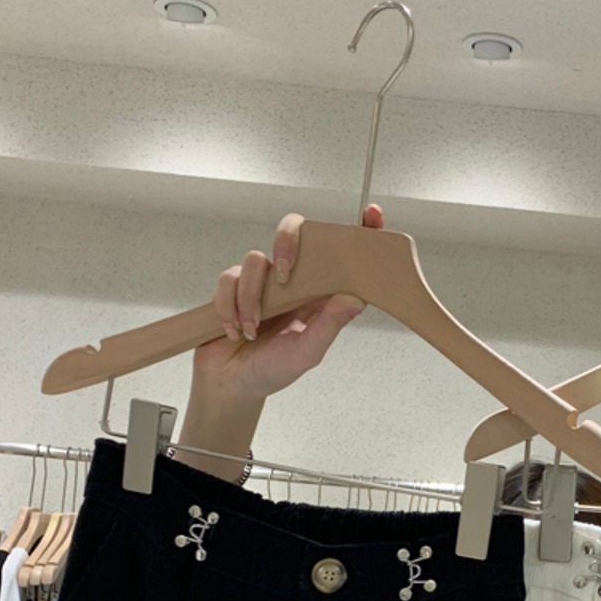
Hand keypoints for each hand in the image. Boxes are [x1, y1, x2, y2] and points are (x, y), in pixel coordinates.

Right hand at [179, 206, 381, 479]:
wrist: (232, 385)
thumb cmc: (273, 371)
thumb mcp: (307, 353)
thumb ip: (329, 325)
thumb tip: (355, 298)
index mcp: (319, 295)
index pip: (341, 257)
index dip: (357, 233)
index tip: (370, 215)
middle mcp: (294, 283)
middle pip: (294, 234)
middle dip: (288, 242)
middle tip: (285, 274)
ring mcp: (263, 282)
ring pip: (256, 260)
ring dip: (250, 298)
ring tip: (251, 331)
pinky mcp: (234, 287)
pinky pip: (229, 279)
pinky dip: (229, 307)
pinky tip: (234, 331)